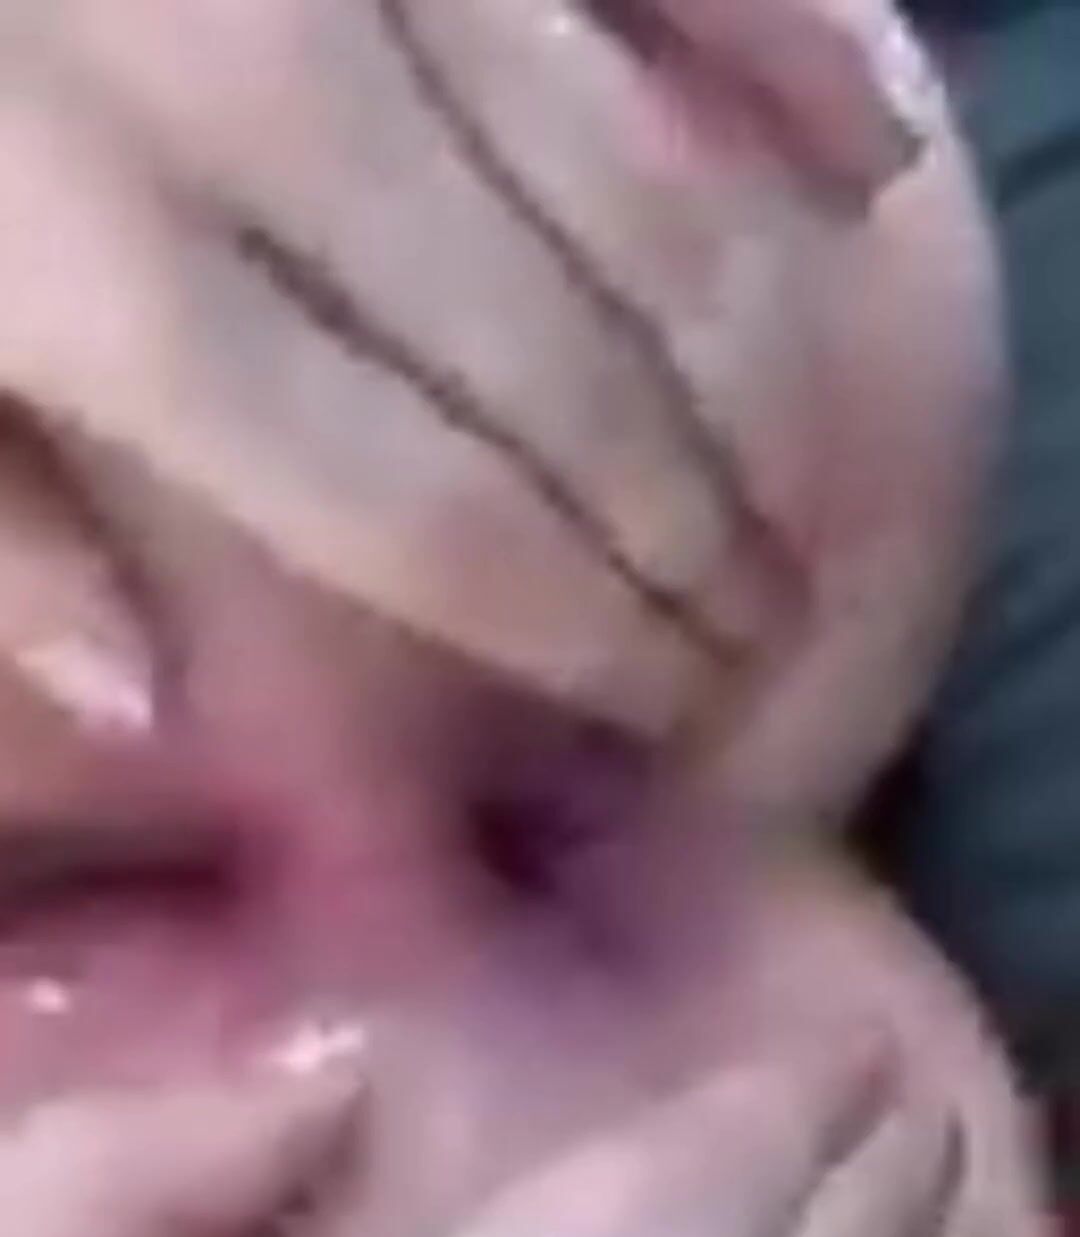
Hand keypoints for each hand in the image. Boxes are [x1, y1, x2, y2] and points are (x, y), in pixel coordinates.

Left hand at [0, 0, 988, 761]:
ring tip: (810, 498)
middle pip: (555, 372)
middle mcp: (260, 79)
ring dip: (751, 364)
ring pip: (634, 182)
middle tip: (760, 634)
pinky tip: (866, 163)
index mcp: (82, 245)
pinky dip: (783, 45)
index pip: (414, 502)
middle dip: (686, 529)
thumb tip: (142, 694)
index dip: (566, 624)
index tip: (661, 700)